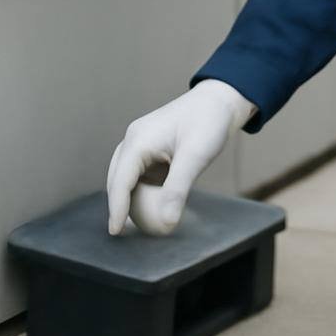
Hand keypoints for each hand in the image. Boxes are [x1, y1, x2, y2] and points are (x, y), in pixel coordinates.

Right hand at [106, 79, 256, 235]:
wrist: (221, 101)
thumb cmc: (209, 122)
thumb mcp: (195, 156)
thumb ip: (178, 189)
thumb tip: (166, 223)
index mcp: (138, 140)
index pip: (120, 181)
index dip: (116, 208)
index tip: (115, 232)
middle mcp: (134, 141)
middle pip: (118, 181)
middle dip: (120, 206)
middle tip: (127, 234)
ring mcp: (141, 145)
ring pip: (128, 179)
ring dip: (132, 200)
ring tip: (140, 225)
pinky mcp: (151, 151)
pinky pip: (141, 176)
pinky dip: (144, 192)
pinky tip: (153, 209)